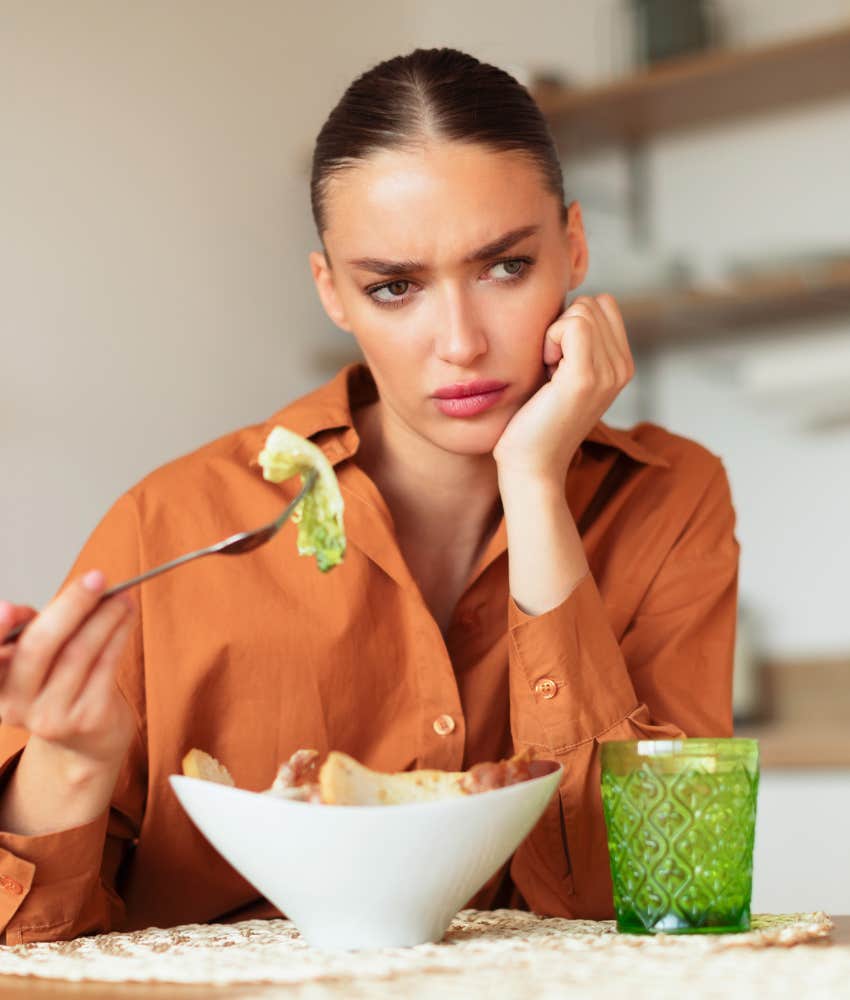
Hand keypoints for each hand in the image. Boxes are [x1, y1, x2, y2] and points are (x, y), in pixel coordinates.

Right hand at [0, 571, 136, 774]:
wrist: (86, 740)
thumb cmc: (59, 684)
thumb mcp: (36, 657)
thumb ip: (29, 629)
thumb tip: (19, 608)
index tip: (11, 609)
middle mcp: (15, 705)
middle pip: (40, 647)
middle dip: (72, 606)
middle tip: (97, 579)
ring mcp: (51, 716)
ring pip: (79, 652)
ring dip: (105, 616)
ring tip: (122, 596)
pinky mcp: (87, 719)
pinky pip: (106, 665)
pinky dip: (119, 634)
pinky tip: (126, 617)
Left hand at [493, 294, 633, 482]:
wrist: (531, 465)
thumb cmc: (535, 419)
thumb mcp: (563, 373)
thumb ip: (575, 340)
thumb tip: (566, 297)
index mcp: (621, 365)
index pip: (603, 304)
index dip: (572, 321)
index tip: (556, 359)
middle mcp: (623, 368)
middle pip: (593, 303)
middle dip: (562, 326)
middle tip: (550, 368)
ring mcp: (609, 373)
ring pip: (583, 309)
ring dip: (554, 334)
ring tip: (549, 373)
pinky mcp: (586, 377)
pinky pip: (573, 323)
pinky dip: (550, 338)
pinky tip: (545, 370)